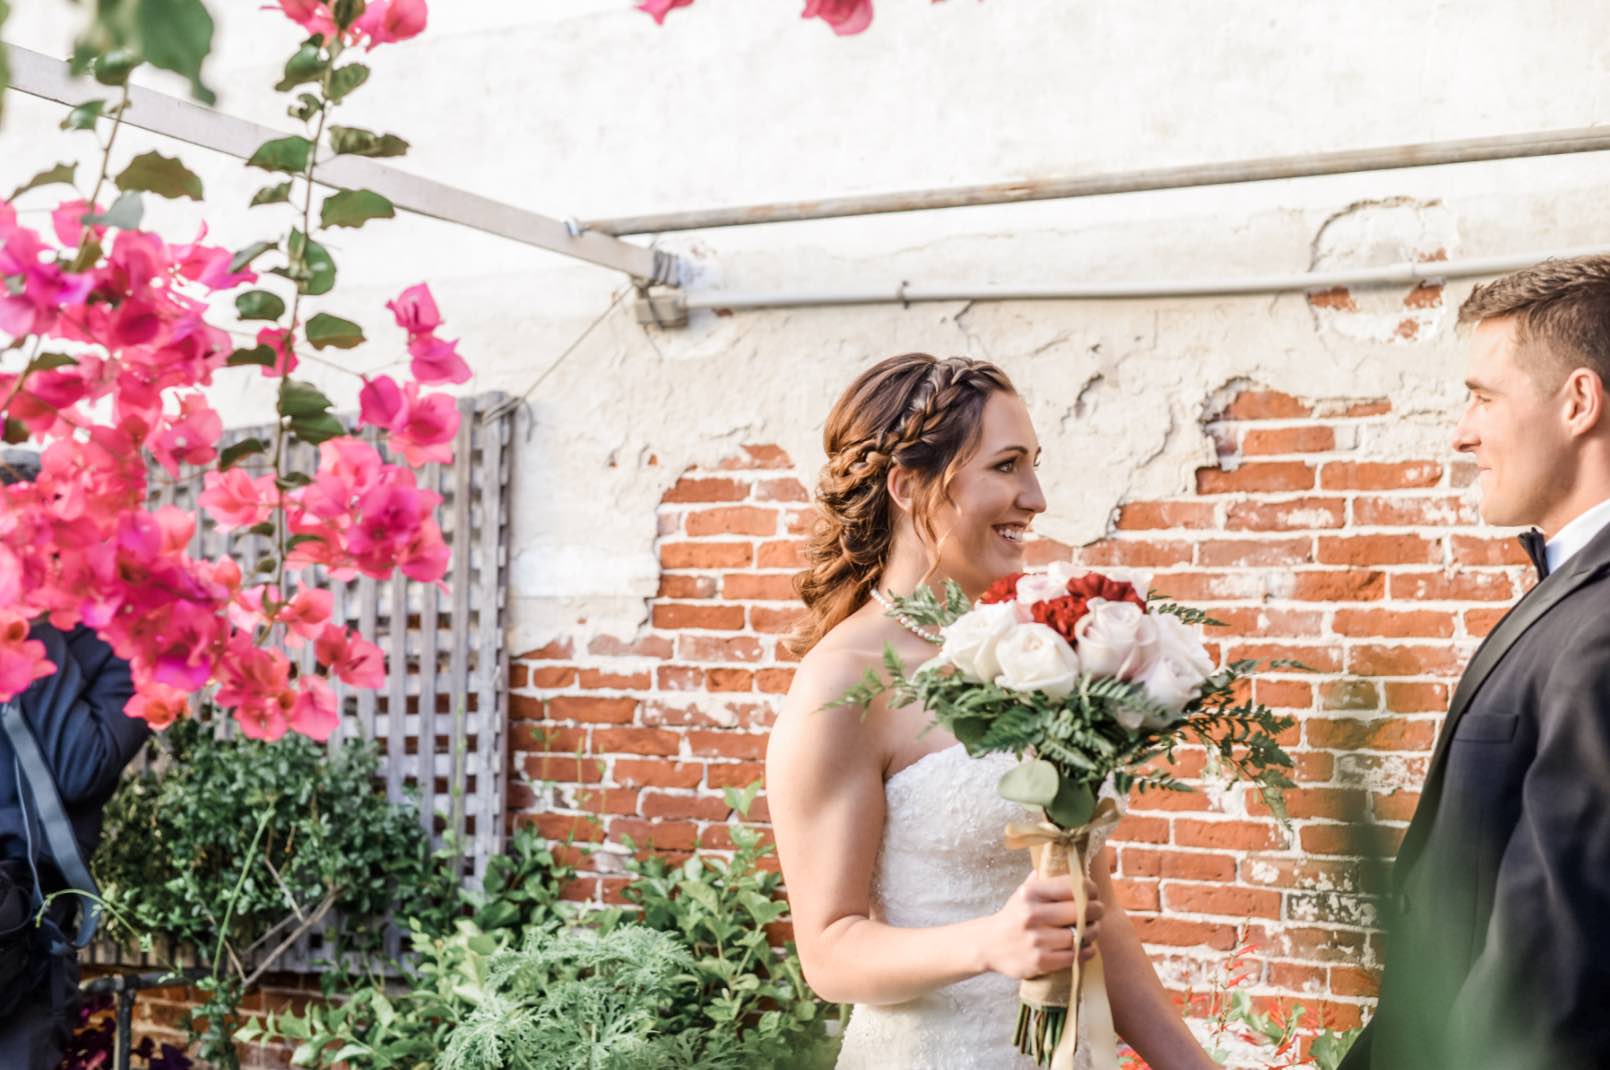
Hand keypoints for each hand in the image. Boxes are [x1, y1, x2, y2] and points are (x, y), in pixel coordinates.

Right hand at [981, 872, 1103, 980]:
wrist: (989, 944)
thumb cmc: (1013, 916)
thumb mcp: (1023, 892)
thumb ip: (1044, 879)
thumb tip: (1068, 863)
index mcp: (1031, 893)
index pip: (1072, 886)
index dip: (1090, 888)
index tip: (1094, 893)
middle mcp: (1032, 914)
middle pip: (1080, 910)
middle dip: (1095, 911)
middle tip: (1097, 912)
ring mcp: (1036, 939)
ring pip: (1079, 935)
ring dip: (1091, 933)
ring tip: (1091, 930)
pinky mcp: (1040, 961)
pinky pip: (1074, 956)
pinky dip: (1085, 951)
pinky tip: (1085, 947)